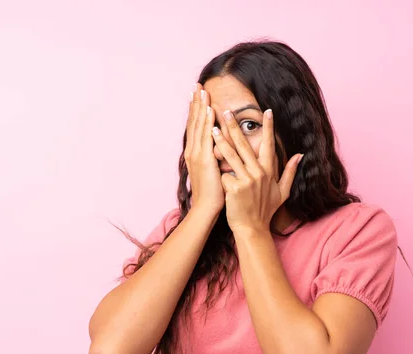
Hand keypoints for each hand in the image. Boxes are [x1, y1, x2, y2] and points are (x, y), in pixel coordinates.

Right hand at [185, 84, 223, 215]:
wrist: (206, 208)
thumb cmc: (212, 192)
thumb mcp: (211, 170)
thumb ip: (213, 157)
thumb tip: (219, 148)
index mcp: (195, 153)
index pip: (195, 126)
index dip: (196, 110)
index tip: (197, 94)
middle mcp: (193, 150)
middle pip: (194, 121)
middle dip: (195, 102)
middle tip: (196, 85)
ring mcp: (197, 154)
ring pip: (198, 125)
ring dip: (200, 107)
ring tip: (202, 90)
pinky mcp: (204, 159)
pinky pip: (206, 136)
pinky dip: (207, 122)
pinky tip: (209, 109)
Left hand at [211, 109, 302, 232]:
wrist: (252, 228)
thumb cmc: (265, 210)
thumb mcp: (282, 192)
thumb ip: (290, 172)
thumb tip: (300, 155)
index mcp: (269, 171)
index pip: (269, 144)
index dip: (268, 128)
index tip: (267, 111)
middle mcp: (259, 173)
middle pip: (245, 145)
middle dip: (235, 127)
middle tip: (226, 112)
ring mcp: (248, 180)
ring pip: (231, 155)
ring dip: (221, 141)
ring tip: (212, 128)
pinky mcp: (236, 188)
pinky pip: (225, 175)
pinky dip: (220, 176)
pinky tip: (215, 179)